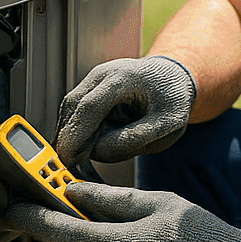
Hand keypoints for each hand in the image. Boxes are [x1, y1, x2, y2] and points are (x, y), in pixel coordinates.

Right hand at [56, 56, 196, 163]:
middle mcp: (102, 74)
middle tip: (79, 166)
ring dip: (77, 136)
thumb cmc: (171, 101)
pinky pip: (75, 114)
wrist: (172, 78)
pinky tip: (96, 144)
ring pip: (70, 113)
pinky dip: (80, 131)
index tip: (67, 161)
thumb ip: (132, 140)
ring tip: (102, 150)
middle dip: (71, 139)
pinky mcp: (89, 89)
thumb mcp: (165, 125)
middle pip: (72, 109)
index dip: (74, 136)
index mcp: (123, 78)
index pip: (89, 107)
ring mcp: (92, 80)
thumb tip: (95, 152)